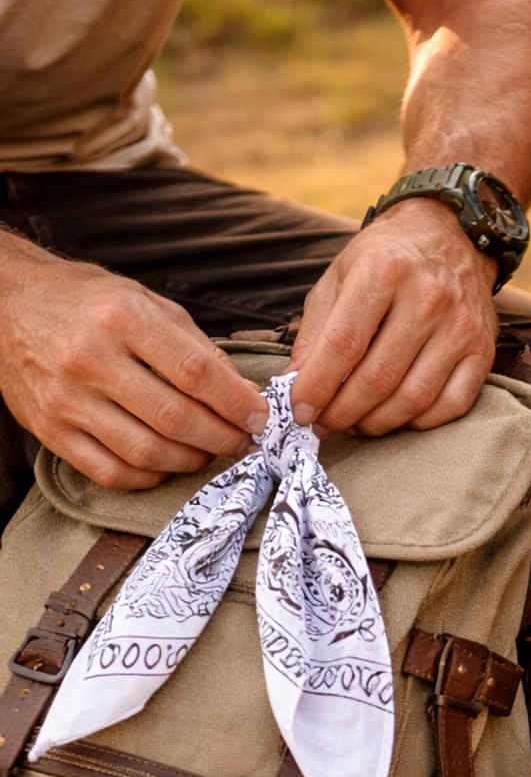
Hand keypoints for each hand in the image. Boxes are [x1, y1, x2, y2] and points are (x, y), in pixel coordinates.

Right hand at [0, 243, 267, 488]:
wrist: (6, 304)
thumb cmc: (85, 301)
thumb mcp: (144, 301)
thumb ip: (194, 344)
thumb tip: (240, 392)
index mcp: (122, 317)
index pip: (197, 373)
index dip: (237, 403)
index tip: (260, 417)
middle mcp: (91, 359)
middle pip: (176, 418)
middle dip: (222, 438)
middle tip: (243, 442)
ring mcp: (67, 399)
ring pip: (146, 451)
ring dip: (190, 461)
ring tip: (208, 452)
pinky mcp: (50, 430)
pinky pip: (110, 472)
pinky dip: (149, 475)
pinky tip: (167, 463)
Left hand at [287, 198, 498, 434]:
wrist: (450, 236)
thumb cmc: (386, 259)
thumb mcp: (340, 278)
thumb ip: (315, 333)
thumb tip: (296, 389)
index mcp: (383, 270)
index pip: (344, 344)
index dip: (317, 386)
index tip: (300, 411)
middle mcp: (428, 297)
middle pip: (378, 379)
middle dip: (342, 413)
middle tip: (325, 423)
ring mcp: (460, 326)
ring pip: (413, 399)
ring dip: (376, 423)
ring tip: (356, 422)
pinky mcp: (483, 349)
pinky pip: (451, 405)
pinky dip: (418, 422)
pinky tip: (396, 414)